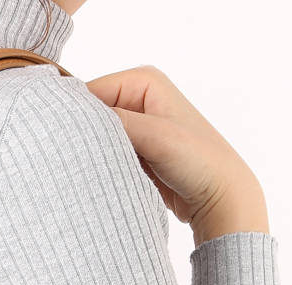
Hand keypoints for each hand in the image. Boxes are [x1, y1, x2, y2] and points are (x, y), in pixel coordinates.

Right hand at [86, 66, 268, 246]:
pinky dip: (104, 166)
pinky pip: (108, 154)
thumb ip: (117, 122)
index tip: (71, 143)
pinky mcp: (137, 151)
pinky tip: (104, 178)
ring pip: (99, 137)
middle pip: (93, 115)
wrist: (220, 196)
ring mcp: (138, 126)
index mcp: (143, 81)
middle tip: (82, 161)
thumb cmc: (197, 161)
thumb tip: (78, 119)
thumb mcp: (156, 135)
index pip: (91, 92)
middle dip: (87, 137)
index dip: (79, 117)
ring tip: (97, 171)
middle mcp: (139, 98)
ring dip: (96, 154)